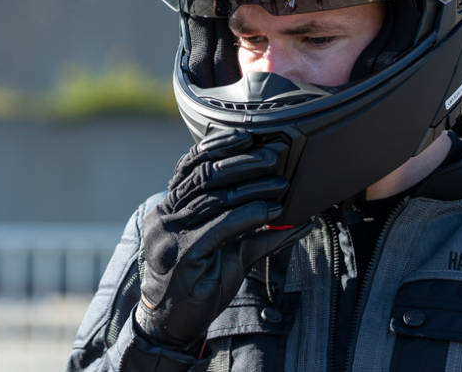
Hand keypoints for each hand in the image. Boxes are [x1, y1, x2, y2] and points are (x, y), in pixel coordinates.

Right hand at [134, 129, 310, 347]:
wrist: (172, 325)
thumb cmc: (198, 284)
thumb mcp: (227, 252)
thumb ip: (255, 232)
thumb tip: (296, 220)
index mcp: (168, 208)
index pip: (190, 166)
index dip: (218, 146)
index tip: (248, 136)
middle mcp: (164, 217)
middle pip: (204, 176)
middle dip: (242, 162)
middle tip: (274, 155)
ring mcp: (170, 235)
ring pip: (215, 198)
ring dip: (253, 188)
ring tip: (282, 184)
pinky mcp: (183, 255)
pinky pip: (220, 226)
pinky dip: (248, 215)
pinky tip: (270, 211)